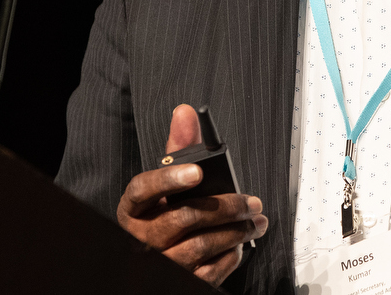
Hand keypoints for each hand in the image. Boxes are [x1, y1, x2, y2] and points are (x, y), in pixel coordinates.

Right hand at [116, 104, 266, 285]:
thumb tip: (185, 112)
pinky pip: (209, 271)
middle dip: (225, 208)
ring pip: (200, 247)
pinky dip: (230, 255)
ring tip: (256, 220)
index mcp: (134, 209)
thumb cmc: (167, 213)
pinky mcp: (180, 282)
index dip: (168, 179)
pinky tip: (241, 242)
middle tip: (251, 202)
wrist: (161, 261)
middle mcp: (141, 239)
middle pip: (184, 219)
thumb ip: (179, 149)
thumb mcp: (168, 183)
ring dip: (236, 231)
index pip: (142, 190)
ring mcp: (160, 263)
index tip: (197, 171)